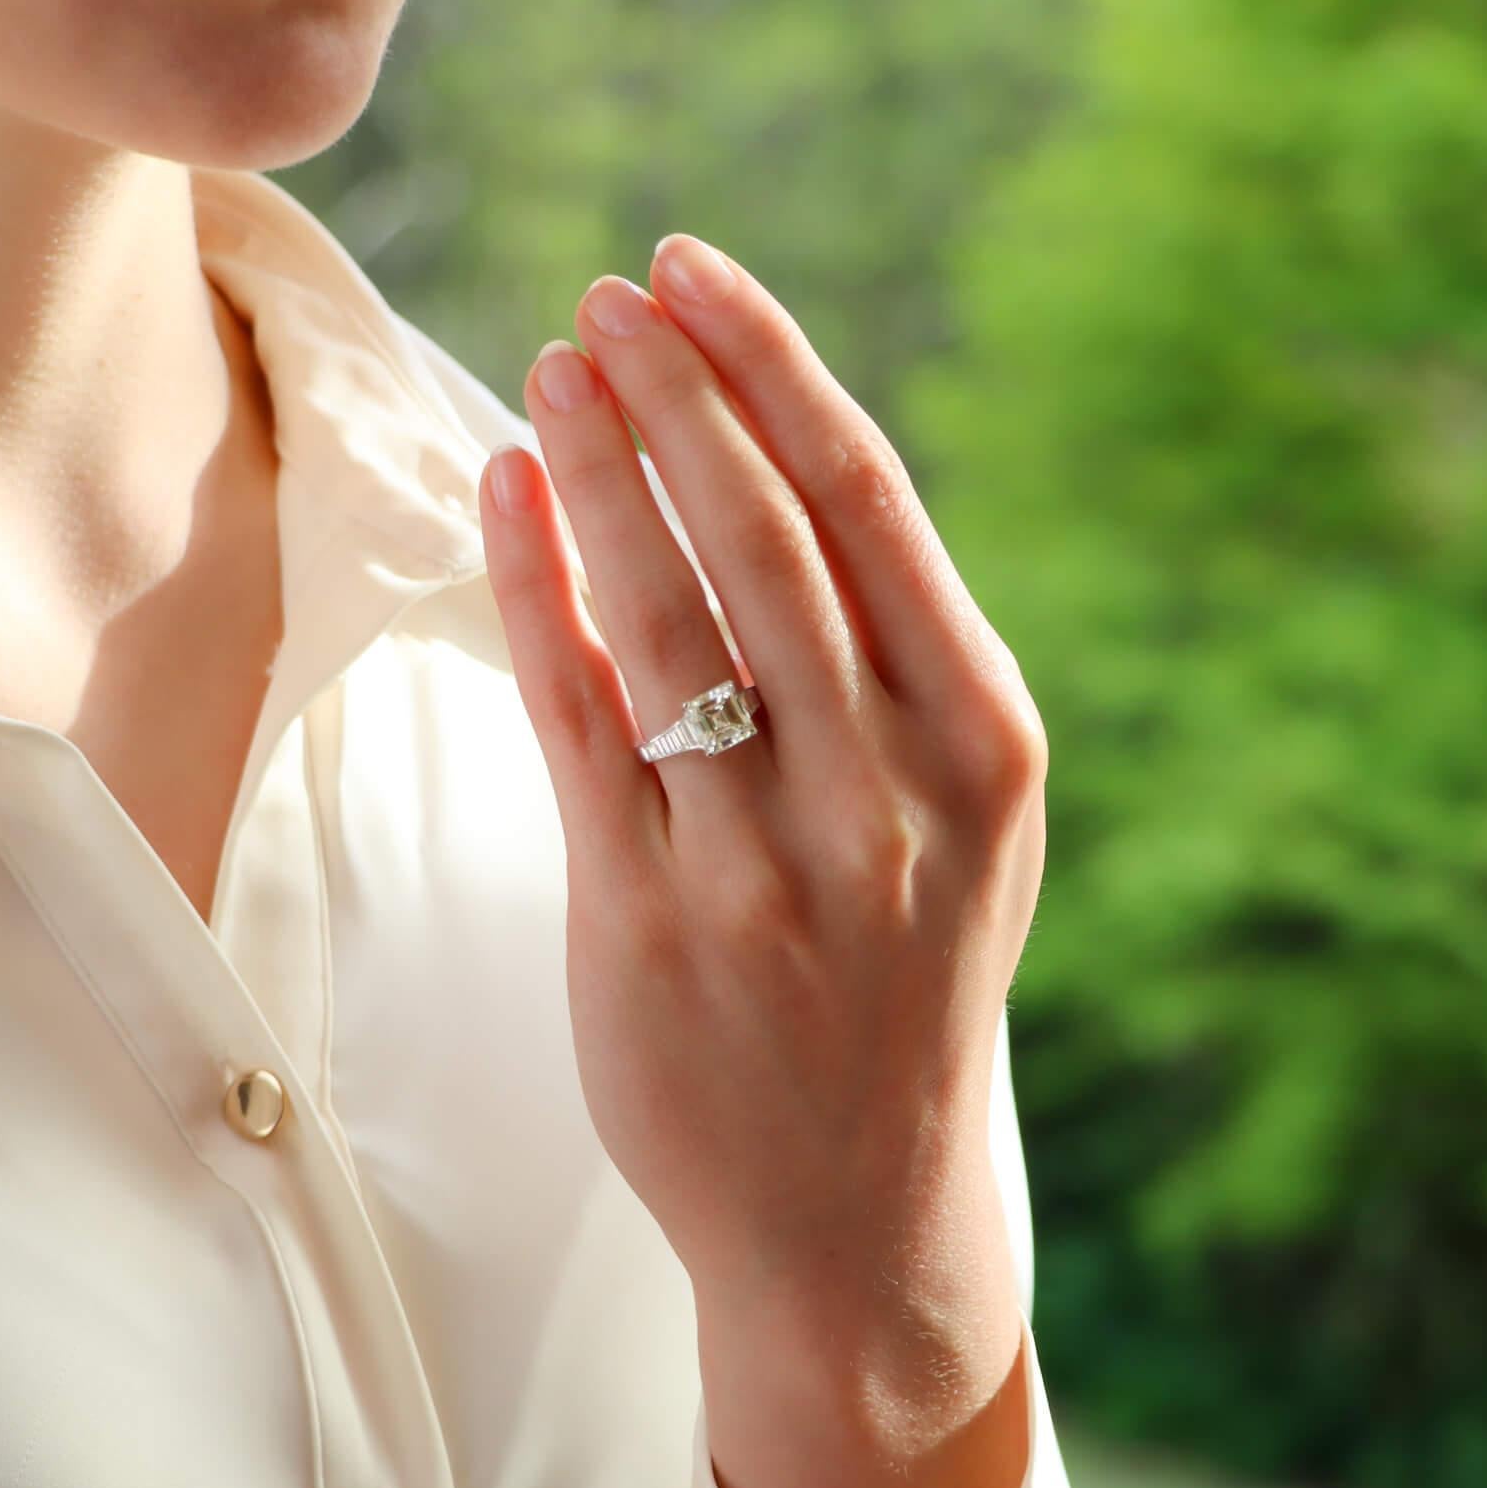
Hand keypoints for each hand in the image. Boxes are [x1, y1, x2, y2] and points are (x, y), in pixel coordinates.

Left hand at [477, 233, 1047, 1366]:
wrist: (863, 1211)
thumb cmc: (905, 978)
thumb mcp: (959, 821)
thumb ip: (890, 663)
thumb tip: (760, 463)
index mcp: (983, 744)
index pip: (867, 504)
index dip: (768, 370)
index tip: (695, 275)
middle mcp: (887, 793)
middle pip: (764, 535)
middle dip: (677, 392)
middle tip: (607, 294)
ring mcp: (764, 863)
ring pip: (664, 613)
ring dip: (600, 468)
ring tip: (552, 365)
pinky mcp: (645, 923)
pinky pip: (576, 718)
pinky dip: (532, 590)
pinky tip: (504, 491)